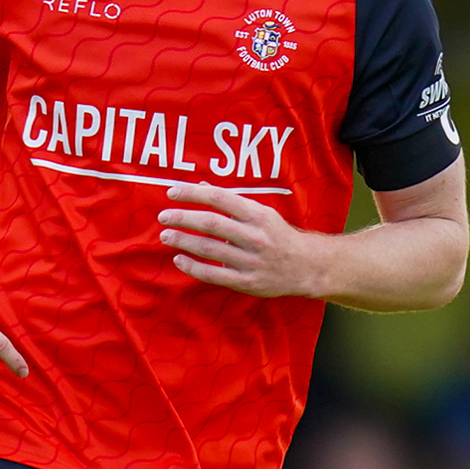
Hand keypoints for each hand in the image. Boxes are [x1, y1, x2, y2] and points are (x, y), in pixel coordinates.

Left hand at [158, 183, 323, 298]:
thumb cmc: (278, 236)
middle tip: (163, 216)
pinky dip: (193, 267)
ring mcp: (250, 260)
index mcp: (257, 214)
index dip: (192, 194)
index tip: (172, 192)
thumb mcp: (260, 212)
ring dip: (183, 241)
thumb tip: (199, 187)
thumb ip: (230, 202)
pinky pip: (214, 274)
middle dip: (183, 218)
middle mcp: (254, 236)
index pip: (219, 198)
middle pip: (211, 223)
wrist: (306, 266)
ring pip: (209, 249)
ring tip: (165, 236)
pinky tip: (179, 259)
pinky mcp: (246, 282)